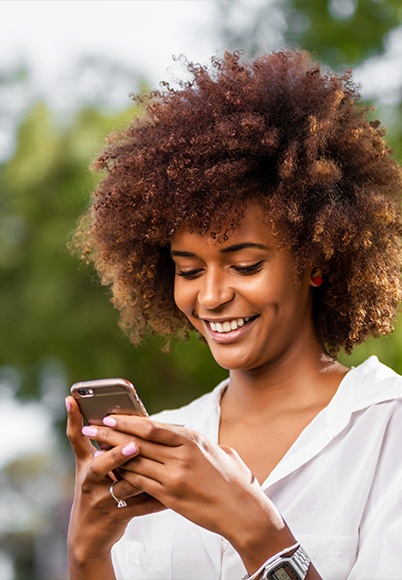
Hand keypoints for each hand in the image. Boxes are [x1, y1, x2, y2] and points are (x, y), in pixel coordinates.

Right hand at [65, 396, 165, 565]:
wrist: (89, 535)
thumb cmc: (96, 490)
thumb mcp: (92, 468)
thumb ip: (103, 444)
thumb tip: (124, 415)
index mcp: (86, 463)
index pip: (76, 438)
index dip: (73, 419)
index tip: (73, 400)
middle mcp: (91, 481)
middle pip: (100, 466)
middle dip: (117, 455)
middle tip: (134, 445)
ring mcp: (103, 499)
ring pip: (124, 486)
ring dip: (141, 476)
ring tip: (158, 467)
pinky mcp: (118, 515)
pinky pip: (141, 506)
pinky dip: (157, 500)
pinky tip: (171, 494)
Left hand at [82, 414, 284, 552]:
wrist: (241, 509)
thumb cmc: (232, 478)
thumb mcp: (216, 450)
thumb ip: (195, 441)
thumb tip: (180, 434)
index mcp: (191, 439)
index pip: (152, 426)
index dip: (127, 421)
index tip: (110, 416)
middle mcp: (181, 455)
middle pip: (138, 441)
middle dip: (112, 433)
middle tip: (92, 427)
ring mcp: (175, 476)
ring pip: (135, 462)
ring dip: (113, 455)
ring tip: (96, 449)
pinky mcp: (170, 496)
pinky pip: (140, 483)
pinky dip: (124, 476)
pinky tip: (112, 473)